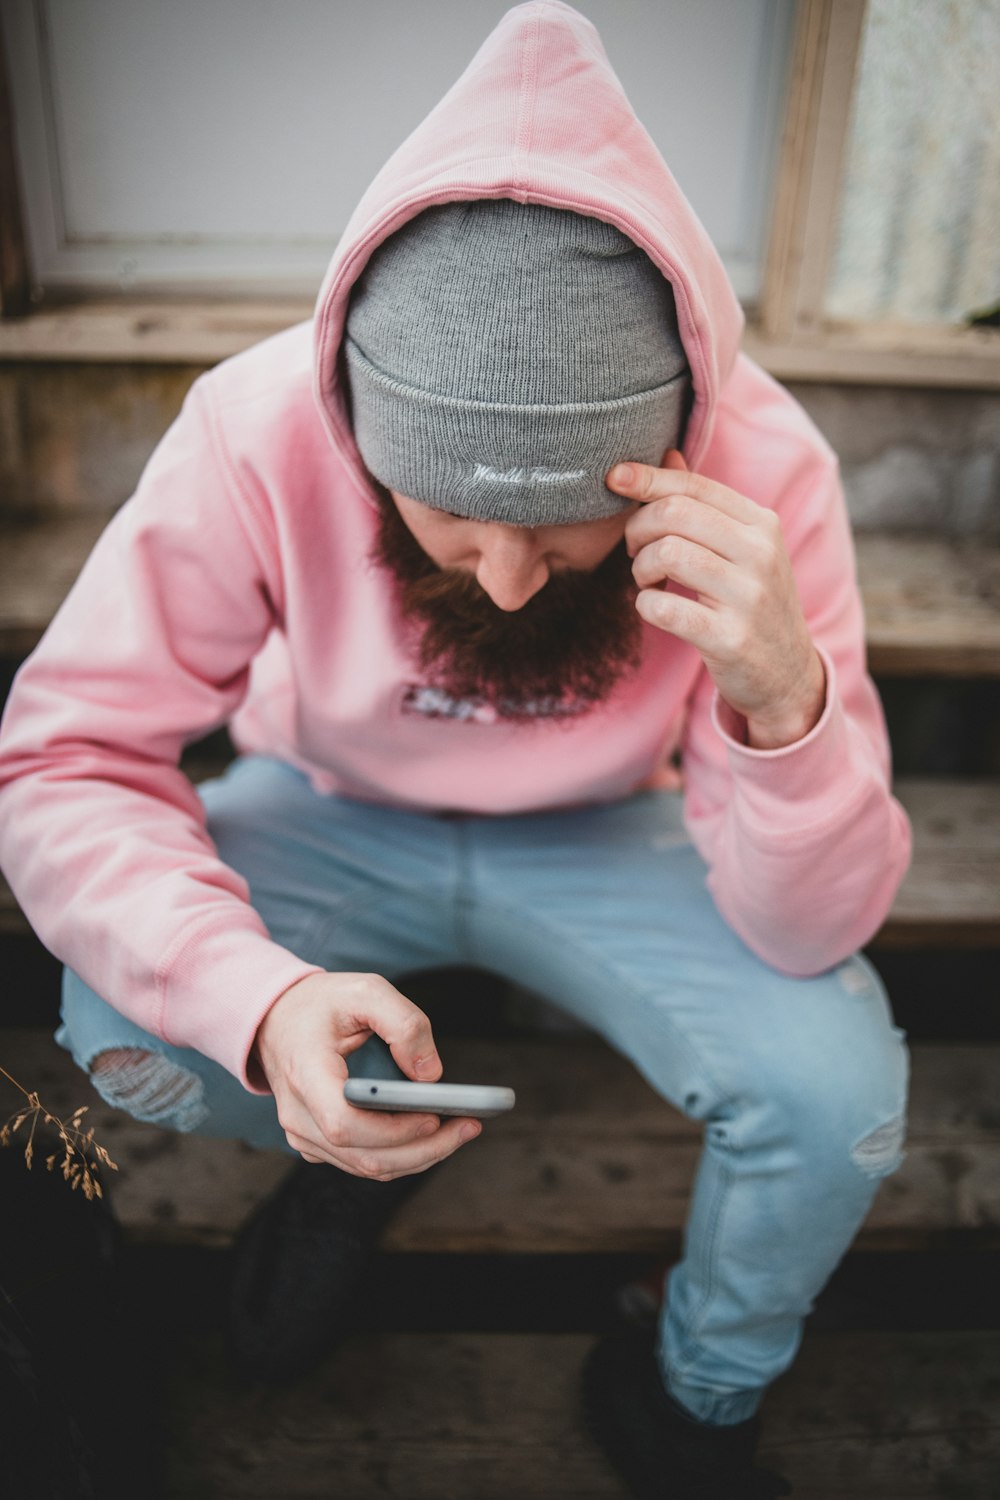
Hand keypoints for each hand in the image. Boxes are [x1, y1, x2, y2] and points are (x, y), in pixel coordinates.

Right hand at [252, 972, 480, 1179]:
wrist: (277, 1018)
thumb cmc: (322, 1003)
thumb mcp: (365, 990)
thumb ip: (404, 1022)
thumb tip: (430, 1074)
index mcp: (305, 1073)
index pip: (345, 1123)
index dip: (392, 1130)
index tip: (433, 1116)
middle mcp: (298, 1114)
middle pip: (364, 1156)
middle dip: (424, 1149)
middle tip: (468, 1127)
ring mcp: (303, 1134)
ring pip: (366, 1167)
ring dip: (418, 1157)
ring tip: (460, 1131)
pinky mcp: (316, 1142)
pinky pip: (360, 1162)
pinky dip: (400, 1156)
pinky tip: (431, 1136)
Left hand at [610, 449, 825, 748]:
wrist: (787, 674)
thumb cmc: (751, 603)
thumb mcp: (742, 549)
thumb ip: (705, 505)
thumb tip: (668, 455)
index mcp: (762, 525)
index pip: (695, 487)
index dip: (648, 478)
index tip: (614, 478)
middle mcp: (761, 554)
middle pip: (676, 515)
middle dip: (638, 528)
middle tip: (634, 549)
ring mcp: (748, 597)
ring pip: (668, 554)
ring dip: (641, 567)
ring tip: (646, 579)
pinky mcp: (730, 639)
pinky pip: (665, 608)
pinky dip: (645, 604)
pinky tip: (653, 607)